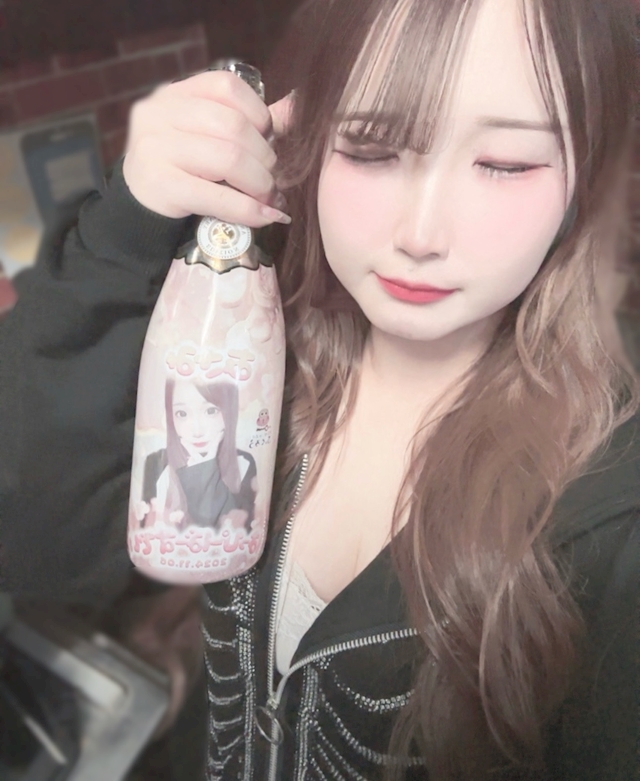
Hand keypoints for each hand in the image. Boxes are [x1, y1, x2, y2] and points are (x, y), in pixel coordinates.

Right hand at [122, 70, 293, 225]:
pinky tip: (263, 218)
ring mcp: (156, 147)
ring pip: (229, 159)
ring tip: (270, 200)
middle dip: (264, 157)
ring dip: (260, 184)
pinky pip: (215, 197)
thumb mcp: (207, 137)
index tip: (269, 142)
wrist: (138, 209)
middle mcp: (160, 112)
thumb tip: (296, 108)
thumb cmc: (182, 169)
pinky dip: (247, 210)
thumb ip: (246, 123)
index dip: (259, 116)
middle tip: (274, 180)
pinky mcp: (160, 185)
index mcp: (175, 93)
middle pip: (233, 126)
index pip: (228, 87)